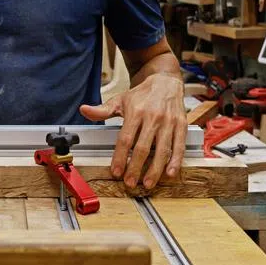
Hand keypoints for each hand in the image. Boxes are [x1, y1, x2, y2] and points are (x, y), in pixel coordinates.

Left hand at [79, 73, 186, 189]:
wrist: (166, 81)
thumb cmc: (142, 94)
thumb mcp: (120, 99)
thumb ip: (103, 110)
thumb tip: (84, 110)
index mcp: (136, 112)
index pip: (125, 139)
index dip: (120, 157)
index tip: (116, 171)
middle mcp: (153, 117)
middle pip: (142, 147)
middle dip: (135, 167)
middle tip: (130, 182)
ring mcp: (168, 122)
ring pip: (162, 150)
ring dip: (155, 169)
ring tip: (148, 183)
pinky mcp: (181, 126)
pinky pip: (179, 146)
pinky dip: (176, 161)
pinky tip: (170, 173)